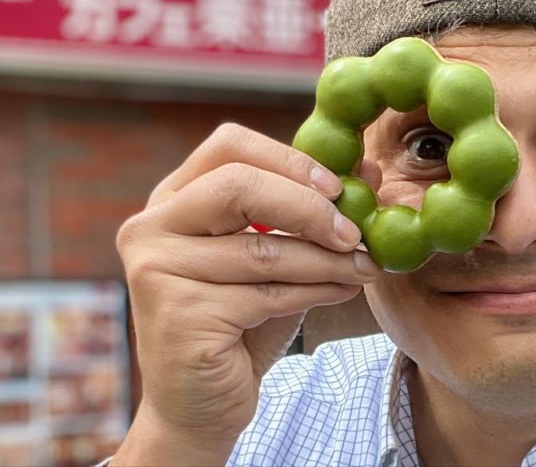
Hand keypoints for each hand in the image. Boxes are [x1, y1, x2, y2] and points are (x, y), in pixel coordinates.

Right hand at [111, 123, 381, 464]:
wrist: (200, 406)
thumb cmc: (240, 323)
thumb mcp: (278, 257)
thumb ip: (311, 212)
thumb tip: (367, 166)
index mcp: (172, 200)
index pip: (228, 146)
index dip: (289, 159)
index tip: (338, 186)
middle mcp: (151, 228)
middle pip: (238, 187)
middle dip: (310, 207)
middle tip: (356, 232)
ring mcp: (157, 271)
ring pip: (264, 249)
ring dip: (329, 260)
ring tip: (366, 267)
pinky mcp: (179, 316)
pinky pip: (267, 293)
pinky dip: (317, 291)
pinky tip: (344, 290)